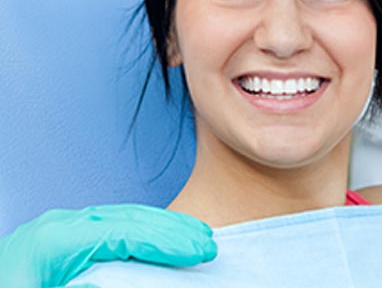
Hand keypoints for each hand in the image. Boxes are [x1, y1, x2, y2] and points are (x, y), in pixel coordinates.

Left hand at [0, 204, 216, 287]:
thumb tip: (141, 274)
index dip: (166, 240)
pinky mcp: (64, 240)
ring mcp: (62, 230)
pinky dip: (143, 232)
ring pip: (124, 218)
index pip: (124, 232)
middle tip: (208, 242)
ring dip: (163, 226)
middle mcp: (62, 227)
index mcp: (54, 242)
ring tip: (196, 235)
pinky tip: (162, 238)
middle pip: (130, 218)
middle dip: (173, 229)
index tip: (199, 250)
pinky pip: (113, 228)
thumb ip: (95, 284)